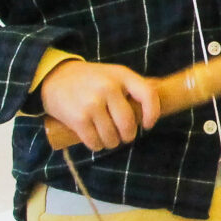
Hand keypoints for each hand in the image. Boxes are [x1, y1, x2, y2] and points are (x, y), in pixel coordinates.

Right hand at [41, 60, 159, 151]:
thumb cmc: (90, 79)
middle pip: (128, 123)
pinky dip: (97, 146)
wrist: (54, 77)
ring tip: (108, 139)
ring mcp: (92, 103)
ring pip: (112, 136)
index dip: (153, 113)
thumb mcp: (113, 74)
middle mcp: (108, 88)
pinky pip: (95, 142)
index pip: (148, 95)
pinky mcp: (78, 118)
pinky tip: (96, 142)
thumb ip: (133, 86)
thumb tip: (165, 95)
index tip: (148, 124)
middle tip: (124, 136)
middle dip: (128, 135)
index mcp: (122, 75)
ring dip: (111, 143)